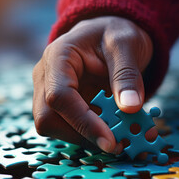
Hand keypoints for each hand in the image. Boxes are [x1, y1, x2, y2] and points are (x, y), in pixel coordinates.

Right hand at [32, 16, 152, 153]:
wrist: (110, 34)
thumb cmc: (114, 32)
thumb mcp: (126, 44)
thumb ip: (126, 75)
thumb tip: (130, 108)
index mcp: (58, 58)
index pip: (59, 97)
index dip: (83, 123)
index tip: (110, 141)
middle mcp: (47, 78)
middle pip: (48, 119)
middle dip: (82, 137)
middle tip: (118, 146)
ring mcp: (53, 94)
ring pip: (58, 129)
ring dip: (90, 140)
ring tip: (124, 140)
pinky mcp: (67, 107)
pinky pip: (74, 128)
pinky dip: (97, 136)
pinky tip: (121, 135)